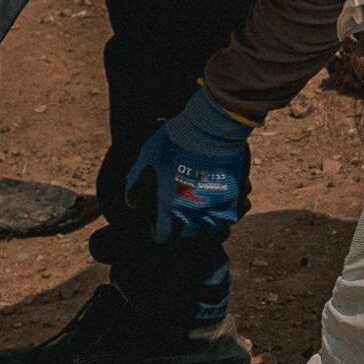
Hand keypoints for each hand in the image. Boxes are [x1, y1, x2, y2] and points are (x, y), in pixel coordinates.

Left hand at [131, 87, 255, 242]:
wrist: (210, 129)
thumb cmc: (175, 140)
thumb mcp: (148, 156)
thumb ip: (136, 180)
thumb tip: (131, 203)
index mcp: (169, 203)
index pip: (163, 234)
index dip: (158, 234)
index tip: (157, 227)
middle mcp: (192, 211)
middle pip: (187, 234)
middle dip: (180, 230)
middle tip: (178, 220)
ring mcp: (214, 206)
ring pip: (209, 231)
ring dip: (202, 226)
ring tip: (199, 218)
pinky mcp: (232, 198)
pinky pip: (228, 220)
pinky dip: (221, 219)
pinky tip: (216, 211)